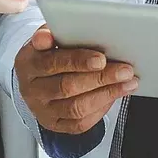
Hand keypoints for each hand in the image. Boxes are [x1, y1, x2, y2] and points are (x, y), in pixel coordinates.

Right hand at [15, 25, 138, 133]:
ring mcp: (42, 110)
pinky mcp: (54, 124)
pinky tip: (117, 95)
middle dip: (101, 78)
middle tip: (126, 70)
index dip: (78, 61)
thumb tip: (53, 33)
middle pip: (67, 86)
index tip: (102, 58)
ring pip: (76, 107)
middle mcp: (31, 89)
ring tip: (128, 82)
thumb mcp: (49, 38)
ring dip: (107, 94)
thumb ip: (54, 33)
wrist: (38, 79)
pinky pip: (80, 122)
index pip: (52, 62)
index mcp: (28, 63)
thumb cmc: (51, 53)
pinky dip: (102, 109)